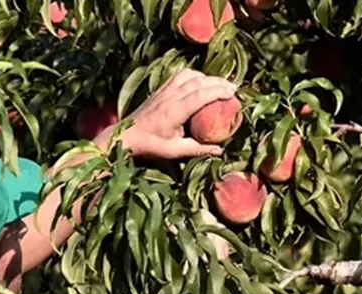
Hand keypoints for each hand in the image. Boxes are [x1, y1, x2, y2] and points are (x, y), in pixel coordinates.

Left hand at [95, 69, 237, 158]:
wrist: (127, 135)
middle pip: (198, 82)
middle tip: (234, 88)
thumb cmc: (150, 145)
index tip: (232, 93)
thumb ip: (198, 149)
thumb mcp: (175, 151)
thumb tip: (219, 151)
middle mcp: (170, 96)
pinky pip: (179, 75)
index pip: (200, 95)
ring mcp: (164, 90)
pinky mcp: (160, 89)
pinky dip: (193, 75)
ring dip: (206, 77)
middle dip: (218, 82)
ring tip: (219, 83)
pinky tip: (201, 81)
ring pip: (189, 75)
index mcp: (174, 111)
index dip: (218, 91)